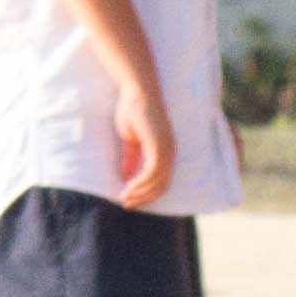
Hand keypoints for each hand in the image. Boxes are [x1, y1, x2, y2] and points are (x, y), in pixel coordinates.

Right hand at [110, 73, 176, 209]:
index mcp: (166, 151)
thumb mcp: (130, 140)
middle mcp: (170, 152)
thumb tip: (126, 176)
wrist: (137, 91)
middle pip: (162, 186)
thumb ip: (131, 158)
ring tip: (125, 199)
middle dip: (144, 198)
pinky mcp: (159, 146)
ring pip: (158, 182)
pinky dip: (141, 183)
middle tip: (128, 204)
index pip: (162, 181)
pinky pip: (152, 173)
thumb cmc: (133, 110)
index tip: (131, 199)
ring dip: (141, 193)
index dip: (147, 193)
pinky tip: (128, 187)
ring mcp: (167, 149)